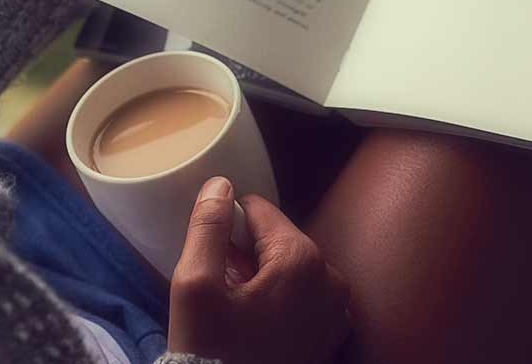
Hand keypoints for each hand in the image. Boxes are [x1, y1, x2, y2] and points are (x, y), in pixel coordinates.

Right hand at [167, 177, 350, 363]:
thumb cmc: (212, 351)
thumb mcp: (194, 286)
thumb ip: (206, 228)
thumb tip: (220, 185)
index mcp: (302, 260)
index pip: (260, 212)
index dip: (227, 225)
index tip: (211, 254)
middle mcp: (331, 280)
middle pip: (279, 240)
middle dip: (246, 254)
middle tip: (220, 286)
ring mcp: (337, 310)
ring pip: (291, 269)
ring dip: (262, 277)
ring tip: (234, 306)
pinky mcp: (331, 335)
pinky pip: (304, 298)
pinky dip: (279, 300)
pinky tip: (253, 321)